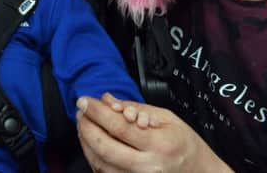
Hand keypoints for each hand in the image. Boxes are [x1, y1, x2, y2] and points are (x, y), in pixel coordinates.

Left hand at [76, 93, 232, 172]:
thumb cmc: (185, 145)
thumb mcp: (167, 118)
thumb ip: (136, 108)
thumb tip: (109, 100)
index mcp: (159, 145)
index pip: (119, 127)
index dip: (97, 112)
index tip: (84, 100)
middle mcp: (148, 167)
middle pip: (104, 148)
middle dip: (86, 127)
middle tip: (80, 111)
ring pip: (100, 163)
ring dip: (85, 142)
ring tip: (84, 124)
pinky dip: (93, 157)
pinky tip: (91, 142)